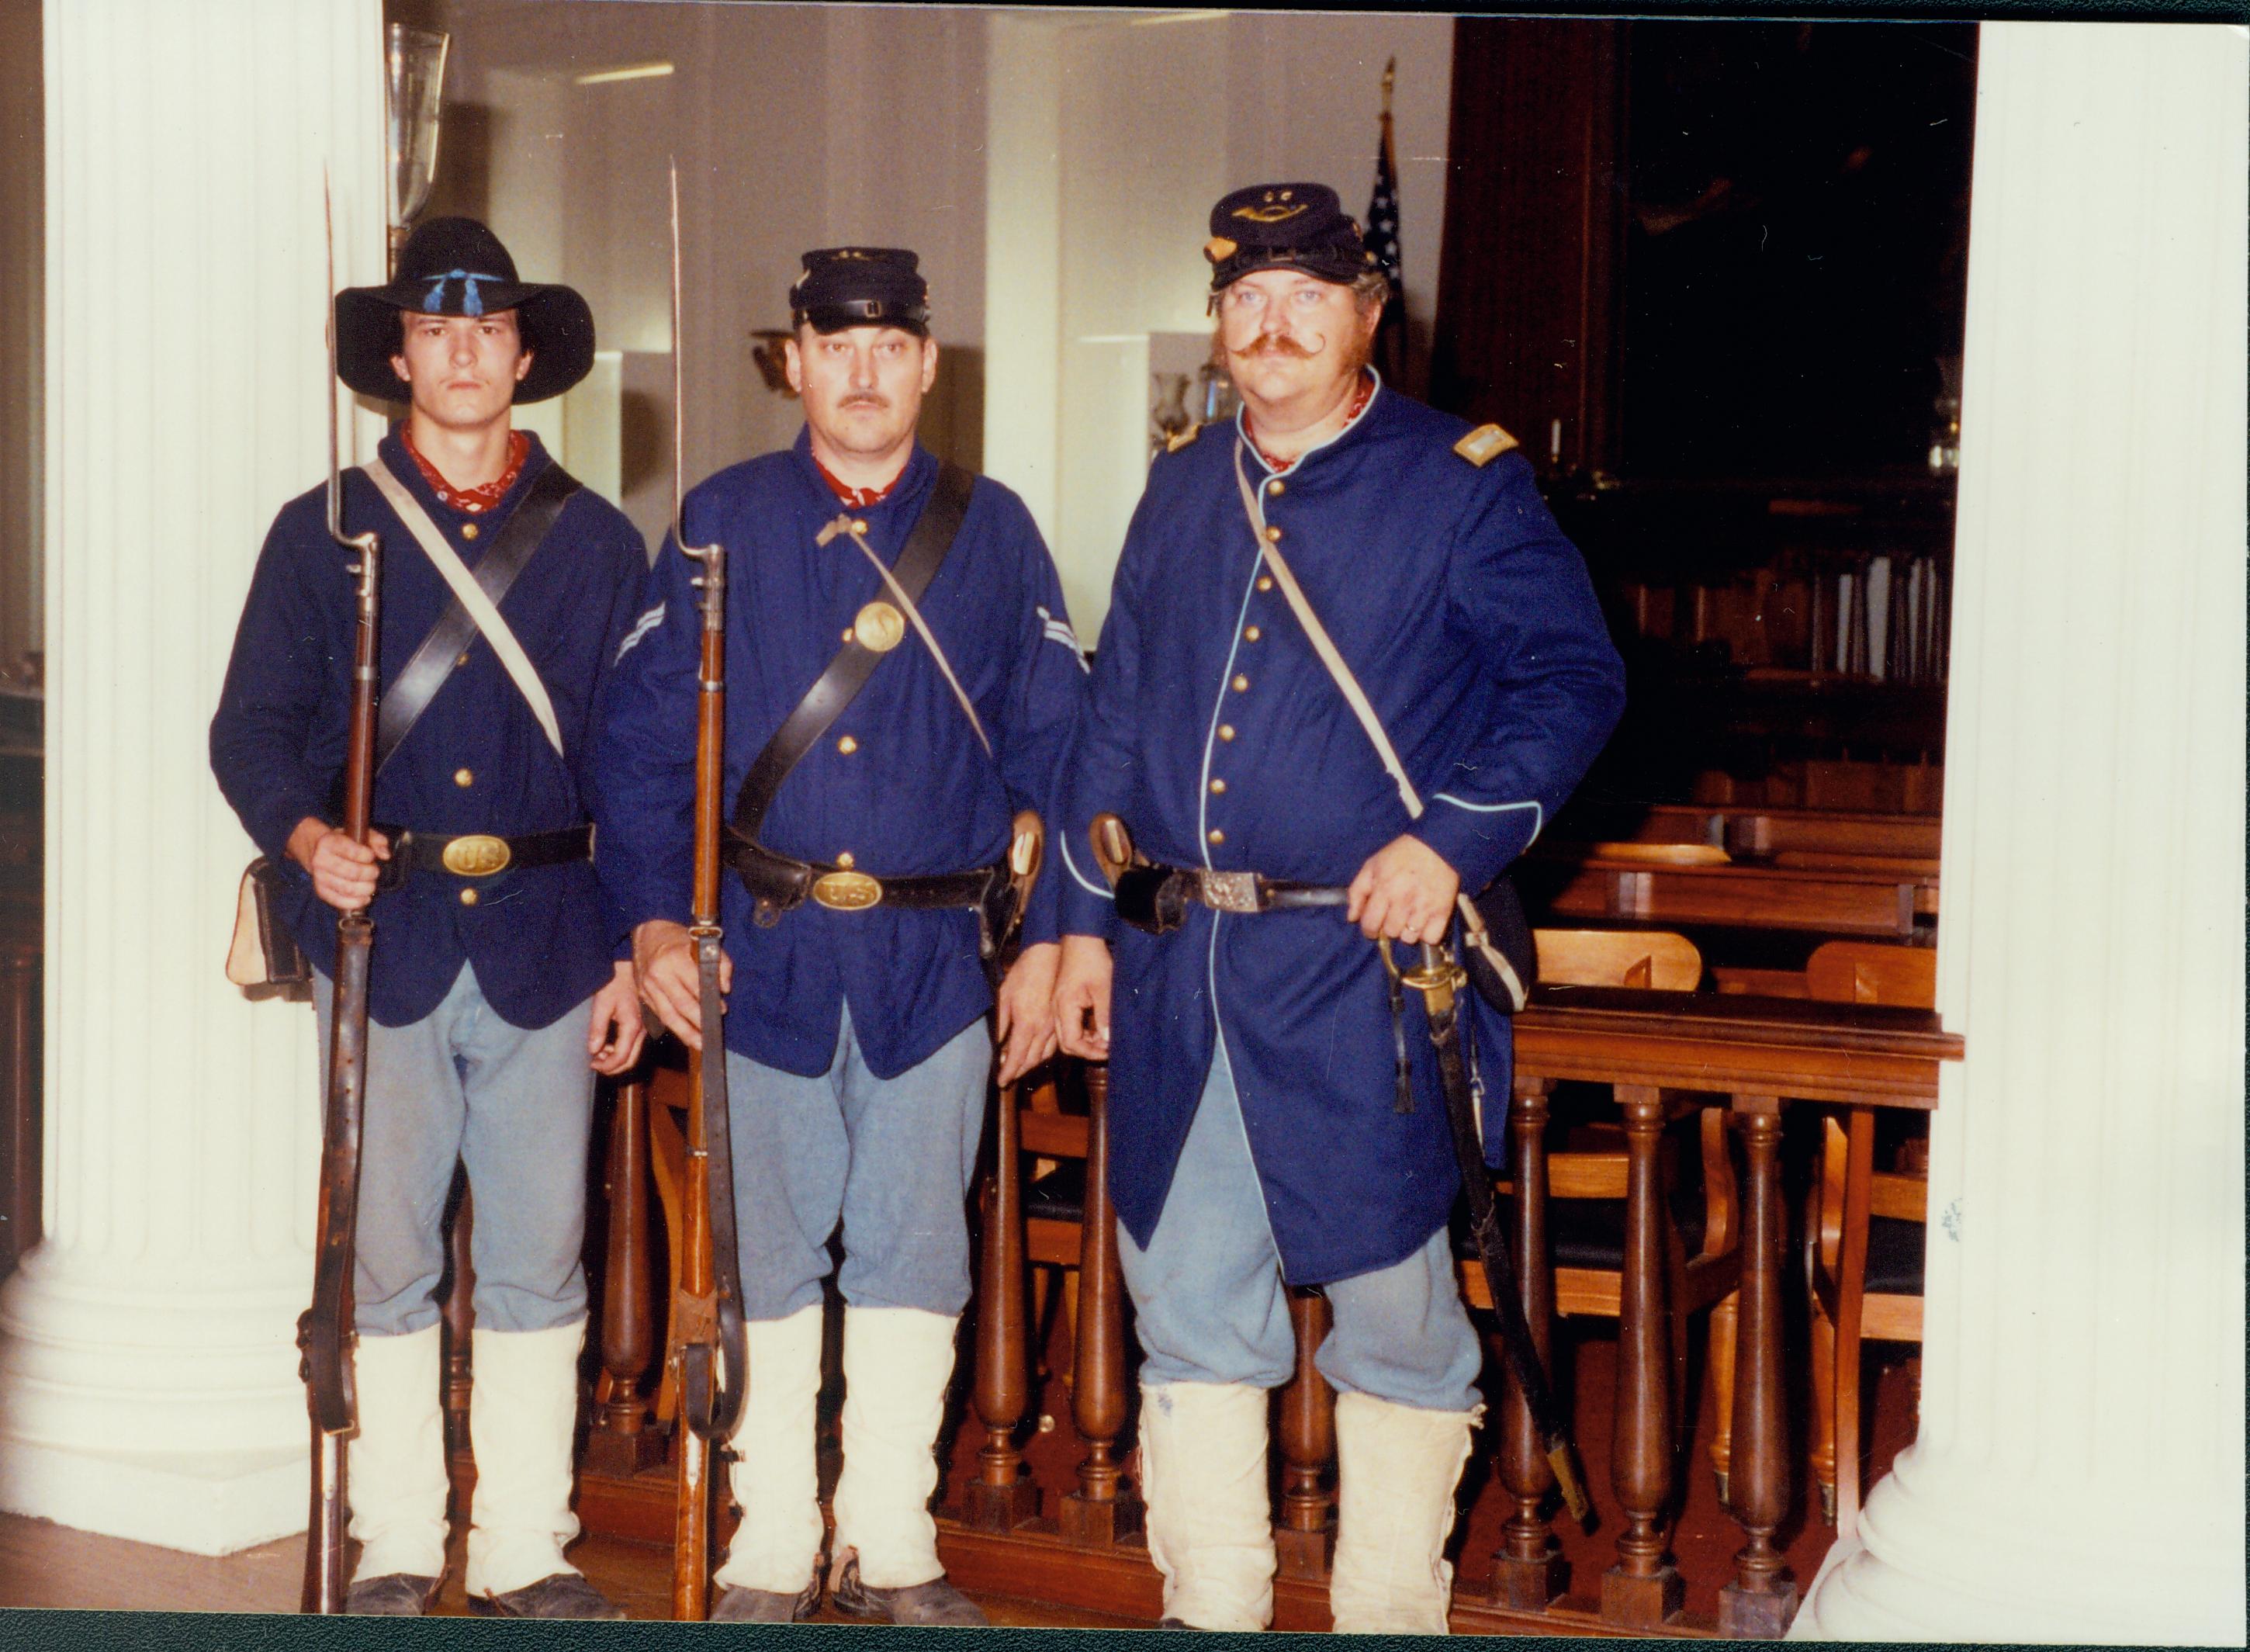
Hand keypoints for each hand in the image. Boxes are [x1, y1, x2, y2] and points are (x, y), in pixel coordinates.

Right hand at [288, 816, 391, 912]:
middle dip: (370, 874)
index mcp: (328, 843)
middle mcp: (320, 861)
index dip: (368, 855)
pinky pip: (340, 902)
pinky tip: (366, 897)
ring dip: (366, 889)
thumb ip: (375, 840)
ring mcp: (319, 878)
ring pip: (348, 889)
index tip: (371, 856)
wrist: (315, 851)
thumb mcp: (357, 833)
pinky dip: (357, 902)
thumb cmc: (341, 842)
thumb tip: (386, 855)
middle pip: (353, 873)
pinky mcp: (321, 892)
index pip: (352, 852)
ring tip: (371, 884)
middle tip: (374, 871)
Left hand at [587, 961, 645, 1075]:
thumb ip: (598, 1029)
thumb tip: (593, 1050)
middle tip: (595, 1064)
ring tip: (599, 1053)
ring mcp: (645, 1028)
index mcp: (632, 1025)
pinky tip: (608, 1044)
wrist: (628, 967)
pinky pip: (634, 1045)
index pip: (621, 1057)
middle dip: (612, 1067)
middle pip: (630, 1060)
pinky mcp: (643, 1025)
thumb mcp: (602, 1004)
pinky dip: (621, 1050)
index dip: (606, 1066)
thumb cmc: (615, 982)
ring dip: (616, 1059)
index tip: (592, 1064)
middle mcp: (642, 1030)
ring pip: (633, 1054)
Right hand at [632, 918, 731, 1050]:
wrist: (647, 933)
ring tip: (701, 1044)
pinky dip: (674, 1027)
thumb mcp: (701, 942)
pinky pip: (660, 1015)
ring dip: (686, 1032)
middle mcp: (659, 975)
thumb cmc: (678, 939)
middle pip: (682, 1005)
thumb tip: (724, 988)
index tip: (722, 1009)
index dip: (710, 1000)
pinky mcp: (643, 994)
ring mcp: (648, 986)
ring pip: (669, 1016)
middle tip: (713, 1032)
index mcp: (674, 959)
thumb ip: (719, 962)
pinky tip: (686, 1035)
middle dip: (699, 1021)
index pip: (696, 985)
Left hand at [994, 942, 1059, 1085]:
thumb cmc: (1024, 973)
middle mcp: (1043, 1029)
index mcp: (1027, 1023)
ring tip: (1020, 1068)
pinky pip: (1054, 1045)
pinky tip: (1036, 1053)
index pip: (1017, 1057)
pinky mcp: (1060, 1019)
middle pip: (1032, 1060)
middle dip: (1019, 1072)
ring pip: (1044, 1055)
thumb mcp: (1004, 996)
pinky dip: (1044, 1054)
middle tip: (1008, 1077)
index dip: (1008, 1072)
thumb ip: (1001, 1023)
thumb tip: (997, 1045)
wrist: (1048, 956)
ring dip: (1032, 1065)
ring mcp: (1054, 1025)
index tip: (1001, 1082)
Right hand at [1053, 934, 1112, 1059]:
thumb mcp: (1103, 988)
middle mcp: (1057, 1009)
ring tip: (1105, 1040)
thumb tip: (1107, 1040)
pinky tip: (1097, 1029)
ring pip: (1067, 1035)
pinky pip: (1069, 1025)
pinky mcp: (1063, 1002)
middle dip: (1087, 1050)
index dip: (1090, 1052)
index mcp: (1064, 1006)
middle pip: (1066, 1043)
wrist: (1081, 939)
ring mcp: (1058, 1006)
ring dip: (1085, 1042)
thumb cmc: (1092, 960)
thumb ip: (1104, 1016)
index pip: (1072, 1042)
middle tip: (1107, 1049)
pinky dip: (1082, 1032)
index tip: (1107, 1051)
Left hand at [1345, 835, 1460, 945]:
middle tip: (1393, 916)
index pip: (1370, 924)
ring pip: (1409, 938)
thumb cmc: (1401, 854)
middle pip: (1390, 933)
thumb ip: (1357, 891)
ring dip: (1407, 932)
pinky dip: (1426, 934)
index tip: (1373, 926)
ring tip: (1409, 918)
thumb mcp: (1372, 866)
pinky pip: (1430, 938)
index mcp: (1383, 889)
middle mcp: (1403, 901)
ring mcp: (1424, 908)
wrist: (1436, 844)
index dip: (1369, 929)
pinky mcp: (1443, 911)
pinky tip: (1424, 922)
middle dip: (1388, 927)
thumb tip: (1352, 917)